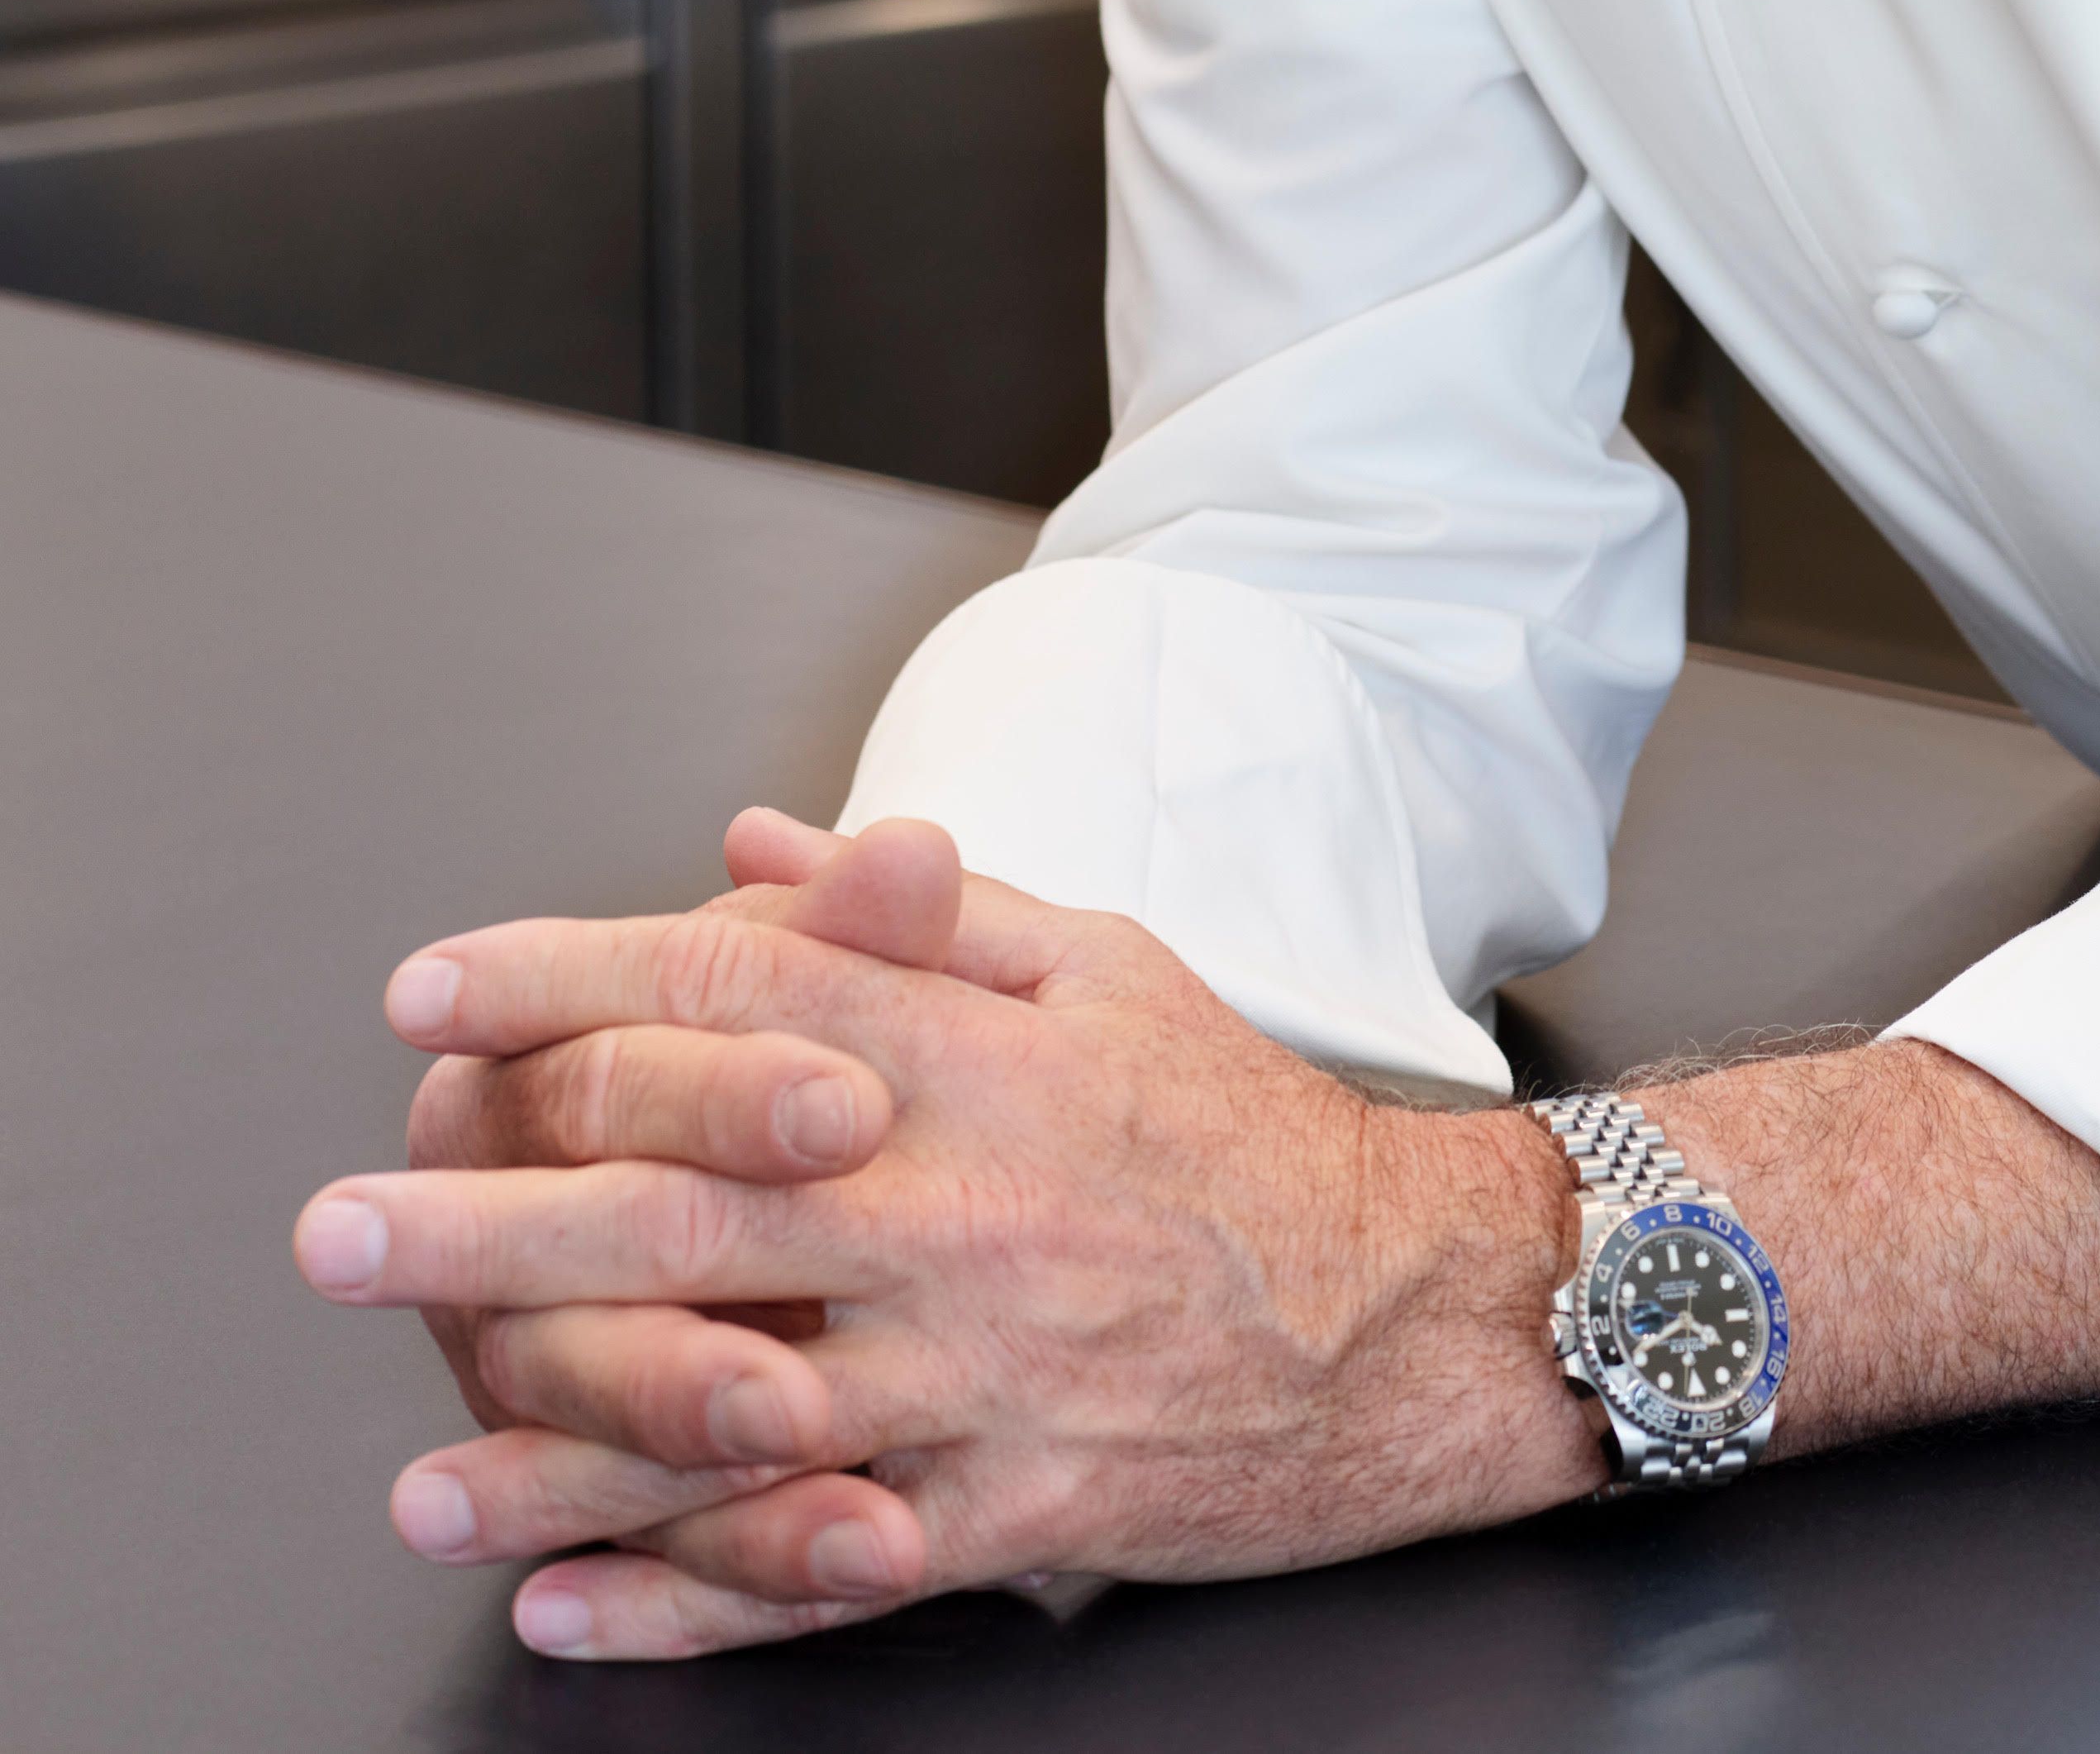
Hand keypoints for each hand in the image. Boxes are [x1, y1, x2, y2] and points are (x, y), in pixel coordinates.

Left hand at [294, 810, 1595, 1661]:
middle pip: (683, 1205)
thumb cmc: (1239, 1128)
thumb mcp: (1103, 965)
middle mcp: (956, 1208)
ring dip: (548, 1454)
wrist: (1403, 1310)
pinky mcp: (1001, 1510)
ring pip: (724, 1417)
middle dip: (488, 1221)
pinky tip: (565, 1604)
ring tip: (416, 1478)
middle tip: (339, 1232)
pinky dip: (679, 1601)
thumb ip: (920, 918)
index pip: (733, 993)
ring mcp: (974, 1373)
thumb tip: (756, 853)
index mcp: (974, 1057)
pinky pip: (812, 1569)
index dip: (567, 983)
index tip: (432, 994)